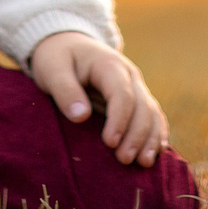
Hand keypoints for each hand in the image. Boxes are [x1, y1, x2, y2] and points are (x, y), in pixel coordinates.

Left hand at [27, 31, 166, 166]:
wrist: (66, 45)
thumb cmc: (57, 58)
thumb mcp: (52, 68)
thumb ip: (64, 90)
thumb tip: (81, 116)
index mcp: (109, 65)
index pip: (122, 94)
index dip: (119, 120)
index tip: (109, 143)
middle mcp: (128, 76)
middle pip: (142, 106)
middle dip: (137, 134)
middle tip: (125, 160)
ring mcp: (135, 87)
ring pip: (152, 113)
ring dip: (150, 138)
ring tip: (143, 163)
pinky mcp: (134, 100)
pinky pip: (151, 117)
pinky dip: (155, 135)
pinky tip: (154, 155)